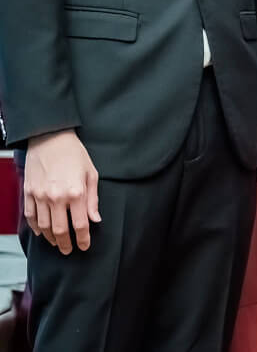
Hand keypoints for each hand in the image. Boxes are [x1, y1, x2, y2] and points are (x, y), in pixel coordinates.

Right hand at [23, 130, 100, 254]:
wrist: (50, 138)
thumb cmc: (74, 153)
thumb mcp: (91, 174)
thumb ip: (93, 199)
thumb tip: (95, 219)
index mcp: (76, 193)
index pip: (81, 224)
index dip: (83, 239)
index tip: (84, 246)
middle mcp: (57, 197)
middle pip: (60, 230)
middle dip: (66, 243)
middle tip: (69, 250)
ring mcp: (40, 196)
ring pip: (44, 226)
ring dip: (51, 238)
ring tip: (57, 242)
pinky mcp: (29, 192)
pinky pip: (30, 216)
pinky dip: (36, 227)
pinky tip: (42, 231)